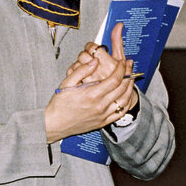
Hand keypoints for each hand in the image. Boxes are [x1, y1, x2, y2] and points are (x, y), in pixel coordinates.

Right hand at [45, 24, 137, 142]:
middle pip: (122, 88)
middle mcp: (100, 105)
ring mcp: (103, 115)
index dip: (121, 68)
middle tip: (129, 65)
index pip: (114, 79)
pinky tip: (126, 96)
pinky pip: (120, 113)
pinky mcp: (103, 122)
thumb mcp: (67, 83)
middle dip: (128, 74)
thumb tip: (95, 61)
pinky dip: (126, 103)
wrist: (54, 124)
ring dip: (130, 88)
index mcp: (92, 94)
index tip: (122, 61)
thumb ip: (82, 70)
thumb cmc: (59, 104)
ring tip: (131, 78)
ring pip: (124, 100)